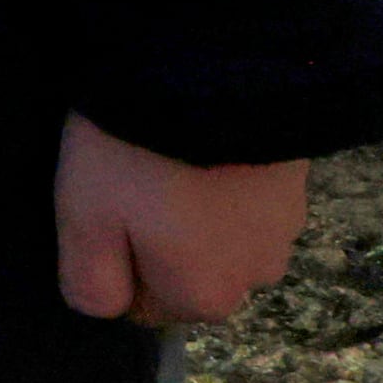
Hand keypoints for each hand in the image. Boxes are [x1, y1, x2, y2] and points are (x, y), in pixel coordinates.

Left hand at [56, 114, 307, 324]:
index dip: (114, 260)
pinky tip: (201, 141)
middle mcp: (256, 279)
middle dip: (156, 236)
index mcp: (204, 298)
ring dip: (193, 207)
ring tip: (165, 153)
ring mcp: (286, 232)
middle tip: (132, 176)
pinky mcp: (299, 186)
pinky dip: (222, 178)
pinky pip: (244, 198)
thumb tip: (104, 309)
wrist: (217, 73)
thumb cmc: (138, 153)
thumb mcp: (84, 218)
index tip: (104, 208)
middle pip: (187, 272)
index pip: (143, 306)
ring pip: (218, 235)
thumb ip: (90, 280)